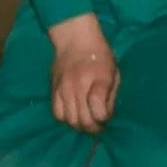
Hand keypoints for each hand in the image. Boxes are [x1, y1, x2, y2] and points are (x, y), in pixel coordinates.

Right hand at [49, 13, 119, 133]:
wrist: (75, 39)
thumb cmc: (99, 54)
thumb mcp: (113, 71)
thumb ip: (111, 94)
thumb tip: (107, 115)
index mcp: (99, 80)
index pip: (99, 112)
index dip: (104, 118)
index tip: (107, 117)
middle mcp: (79, 87)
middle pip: (83, 120)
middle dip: (93, 128)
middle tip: (98, 126)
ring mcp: (64, 90)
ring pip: (70, 120)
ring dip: (80, 125)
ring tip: (86, 121)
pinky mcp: (53, 91)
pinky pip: (57, 114)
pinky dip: (66, 119)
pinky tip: (73, 114)